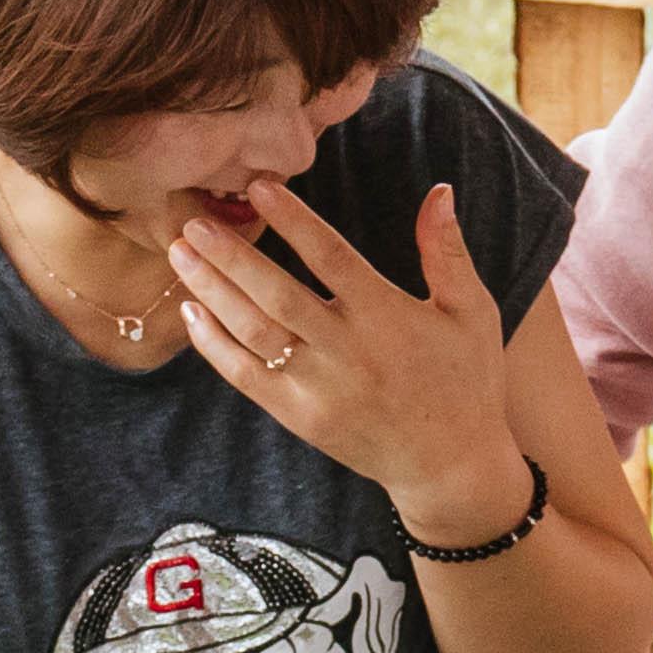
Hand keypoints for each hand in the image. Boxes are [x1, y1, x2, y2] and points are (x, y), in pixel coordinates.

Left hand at [166, 177, 525, 543]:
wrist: (450, 464)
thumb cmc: (465, 380)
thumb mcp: (471, 311)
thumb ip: (448, 252)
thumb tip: (439, 190)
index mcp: (387, 316)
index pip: (330, 257)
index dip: (293, 221)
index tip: (258, 187)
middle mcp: (347, 351)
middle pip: (276, 296)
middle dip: (230, 257)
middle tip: (192, 222)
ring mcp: (318, 388)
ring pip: (254, 334)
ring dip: (213, 293)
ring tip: (181, 256)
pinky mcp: (300, 418)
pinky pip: (246, 378)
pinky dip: (215, 345)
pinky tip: (192, 312)